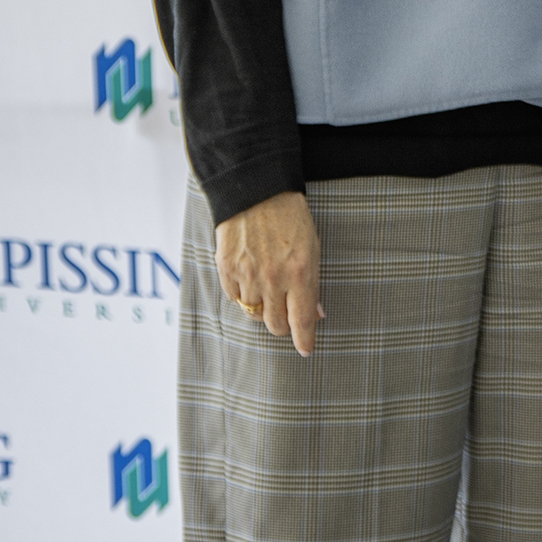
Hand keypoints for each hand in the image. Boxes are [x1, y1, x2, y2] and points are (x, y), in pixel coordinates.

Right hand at [215, 190, 322, 356]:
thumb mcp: (312, 248)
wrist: (257, 191)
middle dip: (283, 325)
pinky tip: (250, 282)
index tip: (306, 349)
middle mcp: (273, 280)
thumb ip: (311, 283)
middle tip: (287, 315)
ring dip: (263, 310)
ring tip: (268, 292)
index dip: (304, 340)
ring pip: (254, 314)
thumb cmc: (290, 217)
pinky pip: (234, 299)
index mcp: (300, 274)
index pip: (302, 321)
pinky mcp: (226, 269)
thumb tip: (315, 312)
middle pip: (276, 324)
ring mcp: (247, 276)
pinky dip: (243, 296)